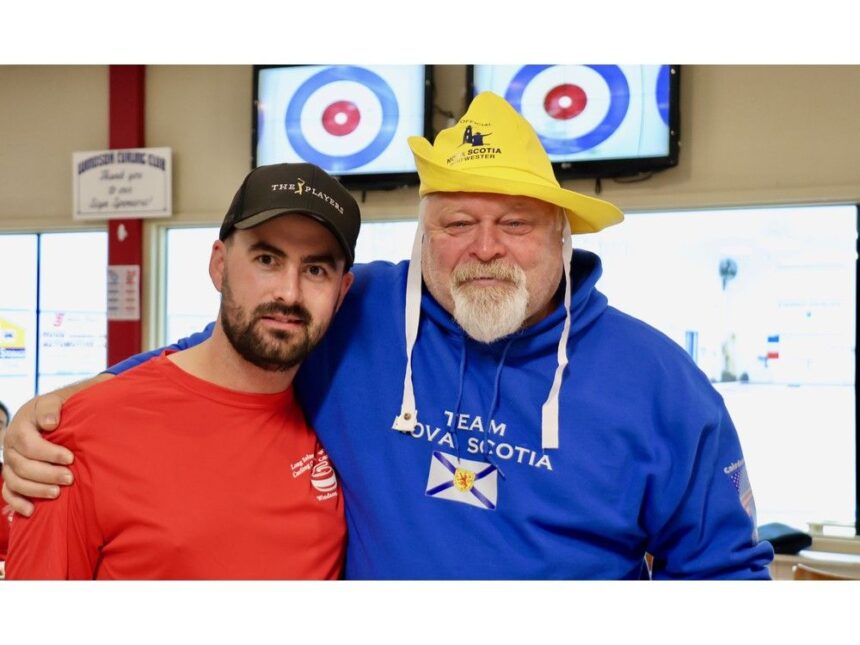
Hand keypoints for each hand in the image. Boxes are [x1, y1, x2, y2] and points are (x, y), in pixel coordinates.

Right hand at [2, 392, 73, 516]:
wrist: (46, 417)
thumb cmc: (52, 412)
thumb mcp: (52, 403)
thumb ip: (50, 409)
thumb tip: (50, 423)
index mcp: (19, 429)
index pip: (29, 444)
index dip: (49, 453)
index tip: (70, 458)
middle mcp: (10, 448)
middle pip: (23, 466)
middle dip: (47, 474)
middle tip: (70, 478)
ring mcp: (10, 464)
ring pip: (15, 481)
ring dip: (35, 490)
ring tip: (57, 494)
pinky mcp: (12, 476)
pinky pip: (8, 493)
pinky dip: (17, 503)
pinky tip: (31, 511)